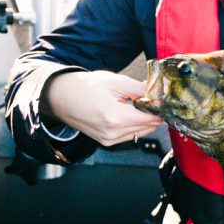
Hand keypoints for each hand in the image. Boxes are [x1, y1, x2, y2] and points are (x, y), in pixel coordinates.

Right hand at [42, 70, 162, 145]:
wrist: (60, 96)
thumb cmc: (84, 86)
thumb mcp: (116, 81)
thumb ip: (141, 89)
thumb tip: (160, 93)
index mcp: (116, 118)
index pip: (152, 118)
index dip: (160, 107)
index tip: (163, 98)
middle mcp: (113, 133)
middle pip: (148, 127)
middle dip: (154, 113)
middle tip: (152, 98)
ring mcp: (108, 140)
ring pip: (140, 132)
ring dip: (145, 120)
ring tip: (138, 103)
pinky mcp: (105, 141)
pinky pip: (129, 135)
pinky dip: (134, 124)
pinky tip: (129, 111)